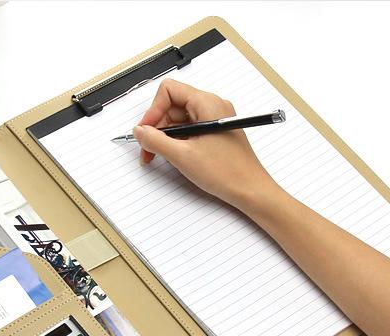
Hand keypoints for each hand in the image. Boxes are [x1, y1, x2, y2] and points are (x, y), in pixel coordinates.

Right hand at [133, 78, 279, 215]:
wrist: (250, 190)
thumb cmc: (227, 172)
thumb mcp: (182, 156)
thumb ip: (156, 141)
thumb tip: (139, 131)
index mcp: (207, 103)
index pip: (169, 91)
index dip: (153, 111)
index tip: (145, 131)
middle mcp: (212, 107)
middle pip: (172, 106)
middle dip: (156, 128)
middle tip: (147, 150)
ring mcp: (214, 120)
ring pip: (179, 120)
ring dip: (165, 137)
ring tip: (158, 157)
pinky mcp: (215, 134)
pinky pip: (190, 131)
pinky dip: (177, 142)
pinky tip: (173, 157)